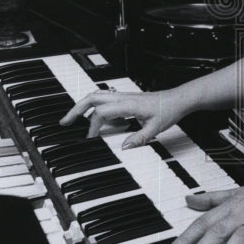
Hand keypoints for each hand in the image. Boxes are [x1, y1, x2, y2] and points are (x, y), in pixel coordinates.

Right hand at [59, 88, 186, 145]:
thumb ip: (139, 139)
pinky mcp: (125, 99)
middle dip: (75, 109)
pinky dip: (94, 106)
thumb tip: (123, 148)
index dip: (93, 126)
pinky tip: (94, 118)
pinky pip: (105, 99)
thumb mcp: (155, 128)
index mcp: (127, 104)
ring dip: (82, 105)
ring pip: (96, 95)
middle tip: (64, 122)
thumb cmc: (168, 110)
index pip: (101, 112)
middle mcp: (122, 97)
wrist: (178, 99)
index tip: (91, 138)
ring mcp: (123, 96)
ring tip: (73, 118)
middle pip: (92, 97)